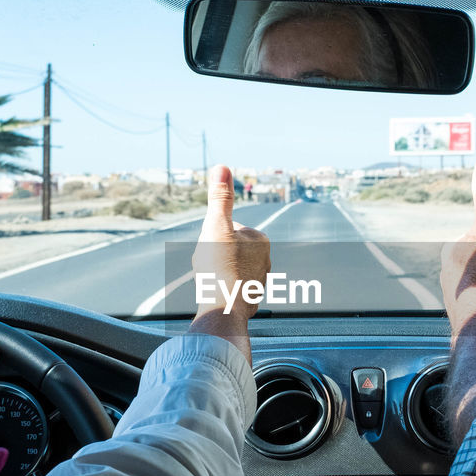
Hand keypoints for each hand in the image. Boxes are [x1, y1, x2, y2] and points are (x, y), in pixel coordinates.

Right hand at [189, 165, 270, 362]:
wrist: (223, 309)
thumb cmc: (220, 267)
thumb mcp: (217, 225)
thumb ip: (220, 197)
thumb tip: (222, 167)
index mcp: (261, 240)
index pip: (226, 230)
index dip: (212, 238)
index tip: (212, 251)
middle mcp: (265, 260)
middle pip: (227, 250)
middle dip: (214, 256)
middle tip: (210, 268)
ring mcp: (258, 281)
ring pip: (226, 269)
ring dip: (215, 274)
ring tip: (213, 282)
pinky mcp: (250, 299)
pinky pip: (229, 289)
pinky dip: (221, 290)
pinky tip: (216, 295)